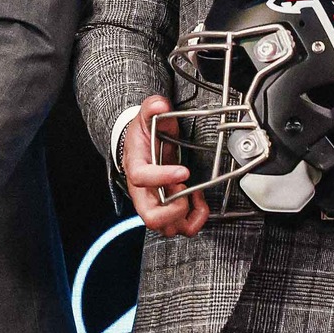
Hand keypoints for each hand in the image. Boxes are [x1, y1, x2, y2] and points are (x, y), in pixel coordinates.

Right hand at [123, 95, 208, 236]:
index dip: (162, 177)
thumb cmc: (142, 137)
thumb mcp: (145, 118)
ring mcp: (155, 204)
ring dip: (185, 215)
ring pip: (167, 228)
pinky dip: (195, 219)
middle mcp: (142, 192)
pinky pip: (181, 227)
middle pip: (150, 216)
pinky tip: (197, 200)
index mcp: (135, 167)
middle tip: (185, 191)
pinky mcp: (167, 211)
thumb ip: (152, 108)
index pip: (141, 178)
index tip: (183, 172)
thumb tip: (159, 104)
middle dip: (174, 209)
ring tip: (193, 194)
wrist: (141, 148)